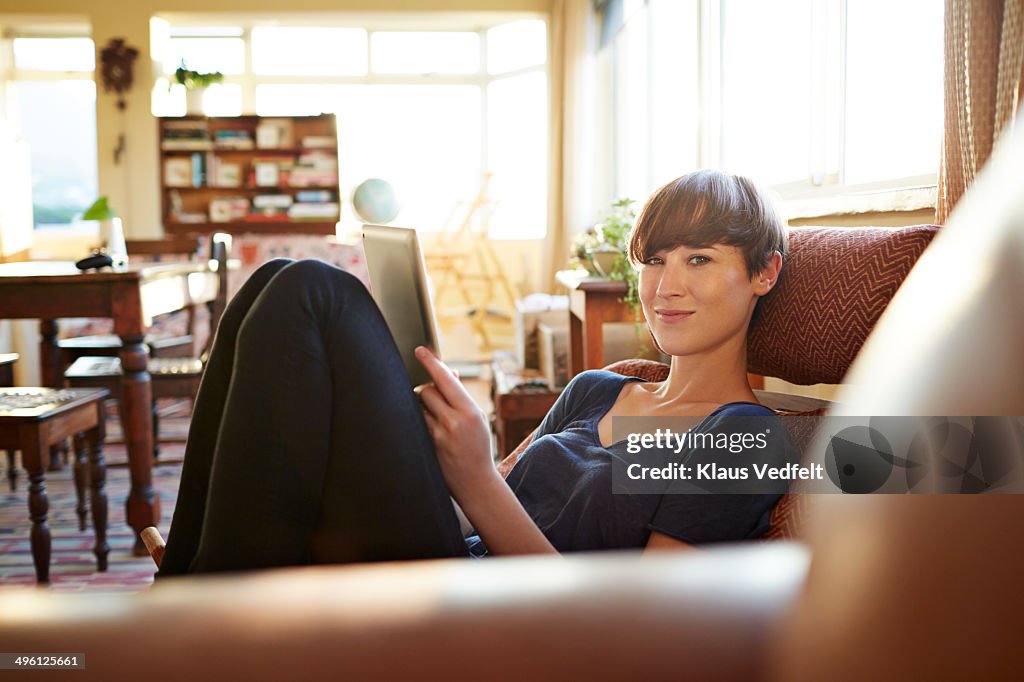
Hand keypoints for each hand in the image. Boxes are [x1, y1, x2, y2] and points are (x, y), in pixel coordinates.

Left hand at [414, 346, 496, 499]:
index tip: (420, 350)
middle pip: (427, 390)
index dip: (431, 362)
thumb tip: (447, 372)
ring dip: (422, 406)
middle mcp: (453, 422)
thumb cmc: (477, 446)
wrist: (475, 482)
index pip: (446, 380)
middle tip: (434, 400)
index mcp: (470, 411)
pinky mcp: (427, 446)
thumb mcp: (477, 418)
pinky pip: (416, 423)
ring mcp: (438, 436)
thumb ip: (460, 396)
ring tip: (435, 418)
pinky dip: (419, 421)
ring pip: (418, 406)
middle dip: (427, 390)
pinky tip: (430, 430)